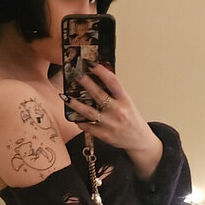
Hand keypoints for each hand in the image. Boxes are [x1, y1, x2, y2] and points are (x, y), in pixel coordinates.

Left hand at [64, 63, 162, 178]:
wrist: (139, 140)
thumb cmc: (131, 119)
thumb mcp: (127, 102)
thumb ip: (115, 93)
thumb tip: (99, 78)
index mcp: (125, 100)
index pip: (113, 83)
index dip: (102, 72)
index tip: (92, 65)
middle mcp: (117, 111)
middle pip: (99, 94)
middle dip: (86, 83)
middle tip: (76, 75)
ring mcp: (110, 124)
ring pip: (89, 112)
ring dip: (75, 104)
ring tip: (66, 97)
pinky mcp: (104, 135)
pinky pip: (87, 127)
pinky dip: (79, 121)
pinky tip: (73, 116)